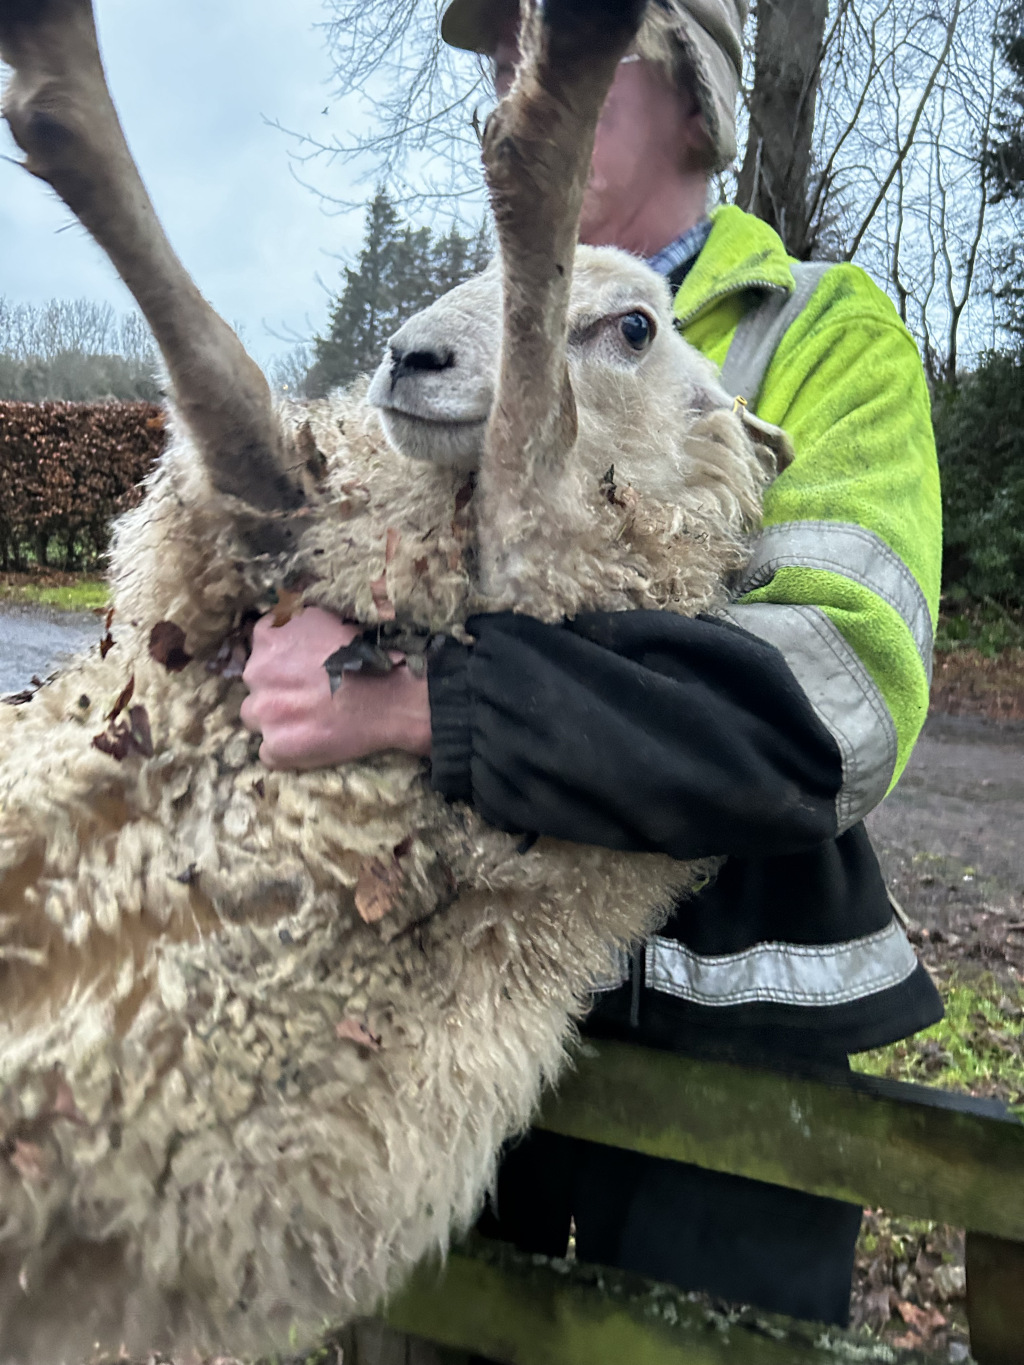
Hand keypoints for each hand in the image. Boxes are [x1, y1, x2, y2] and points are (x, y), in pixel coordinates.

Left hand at [240, 607, 431, 769]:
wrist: (389, 697)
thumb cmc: (365, 655)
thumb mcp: (327, 617)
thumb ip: (297, 618)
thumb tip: (285, 614)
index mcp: (268, 639)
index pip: (260, 649)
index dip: (281, 661)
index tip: (300, 669)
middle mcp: (258, 673)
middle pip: (256, 685)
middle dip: (277, 690)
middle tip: (310, 696)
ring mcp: (264, 713)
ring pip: (256, 718)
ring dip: (276, 719)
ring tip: (309, 720)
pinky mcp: (277, 747)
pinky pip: (270, 751)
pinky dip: (287, 749)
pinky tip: (312, 740)